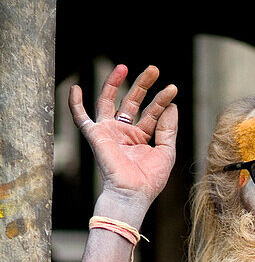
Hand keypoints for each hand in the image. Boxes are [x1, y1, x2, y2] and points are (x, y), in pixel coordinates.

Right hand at [69, 63, 177, 211]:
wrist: (132, 194)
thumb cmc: (149, 180)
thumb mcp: (166, 152)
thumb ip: (168, 129)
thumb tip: (172, 105)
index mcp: (141, 137)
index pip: (152, 113)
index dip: (162, 100)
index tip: (172, 90)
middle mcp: (124, 132)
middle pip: (131, 101)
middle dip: (142, 85)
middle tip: (153, 69)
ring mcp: (109, 132)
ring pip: (108, 101)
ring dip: (114, 83)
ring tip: (125, 66)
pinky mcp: (96, 136)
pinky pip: (81, 118)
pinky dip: (75, 104)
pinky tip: (76, 88)